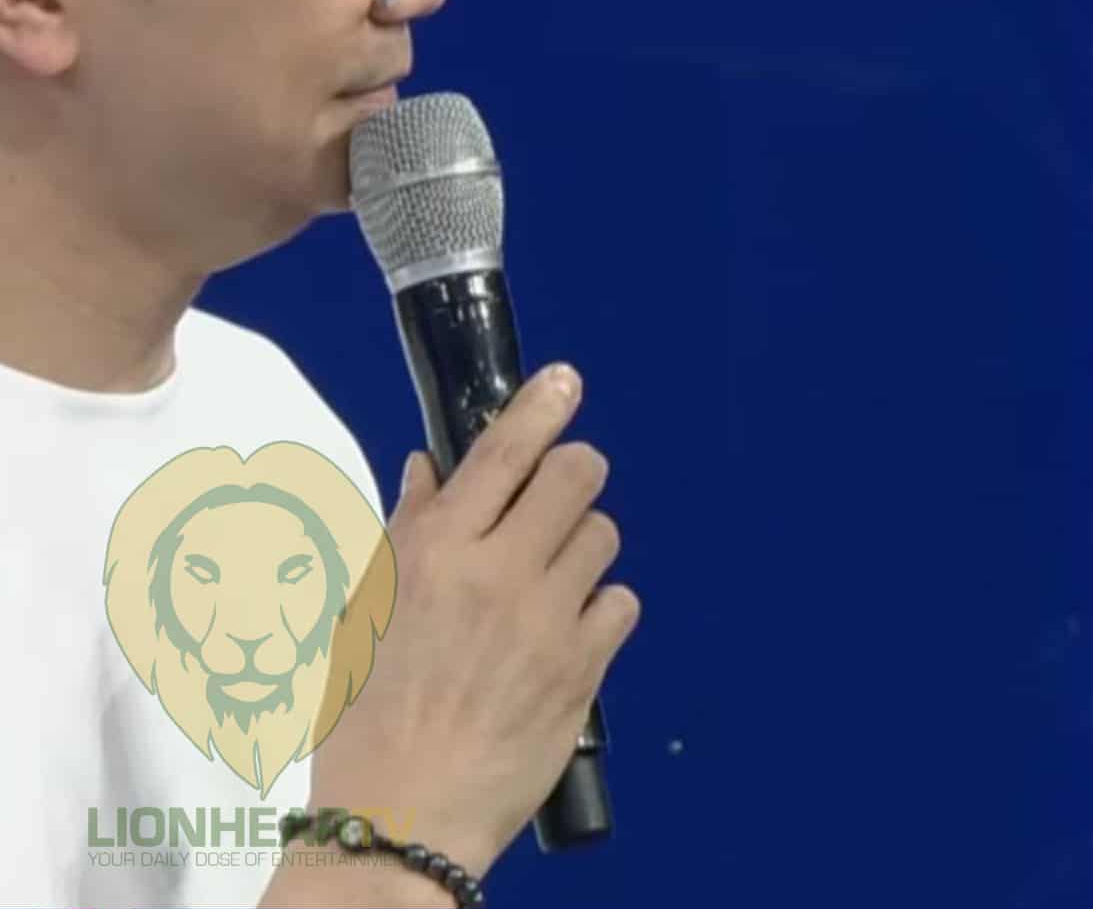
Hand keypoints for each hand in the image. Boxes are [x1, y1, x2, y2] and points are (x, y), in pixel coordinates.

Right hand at [304, 363, 640, 880]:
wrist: (400, 818)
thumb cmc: (365, 717)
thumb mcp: (365, 614)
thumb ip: (407, 533)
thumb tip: (432, 468)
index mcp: (434, 551)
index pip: (503, 451)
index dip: (541, 405)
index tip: (565, 380)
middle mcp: (497, 570)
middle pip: (577, 474)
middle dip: (573, 474)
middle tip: (554, 499)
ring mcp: (548, 617)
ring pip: (602, 534)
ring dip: (582, 547)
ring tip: (550, 583)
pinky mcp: (584, 664)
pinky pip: (620, 602)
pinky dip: (601, 610)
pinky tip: (569, 634)